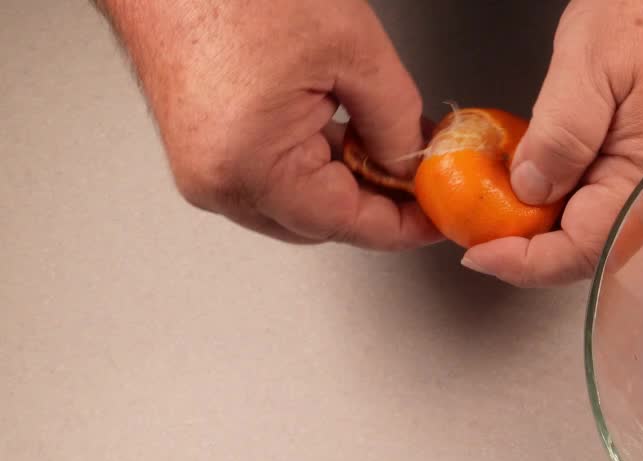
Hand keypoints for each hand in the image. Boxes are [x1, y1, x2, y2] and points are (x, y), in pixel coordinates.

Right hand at [95, 0, 437, 249]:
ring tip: (388, 144)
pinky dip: (315, 164)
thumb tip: (412, 166)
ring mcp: (202, 167)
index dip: (403, 225)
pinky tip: (347, 133)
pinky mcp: (202, 146)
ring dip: (347, 182)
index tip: (439, 217)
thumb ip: (396, 122)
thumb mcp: (354, 51)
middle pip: (320, 223)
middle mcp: (216, 181)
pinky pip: (271, 176)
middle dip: (377, 203)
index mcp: (250, 167)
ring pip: (298, 203)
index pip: (346, 224)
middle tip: (424, 177)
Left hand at [460, 0, 642, 286]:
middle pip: (589, 247)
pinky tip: (537, 172)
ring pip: (596, 223)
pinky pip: (607, 195)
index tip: (478, 253)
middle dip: (528, 247)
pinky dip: (565, 195)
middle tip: (476, 225)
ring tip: (496, 200)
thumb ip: (560, 134)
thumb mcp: (591, 62)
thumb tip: (530, 193)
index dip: (526, 263)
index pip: (584, 251)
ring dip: (544, 221)